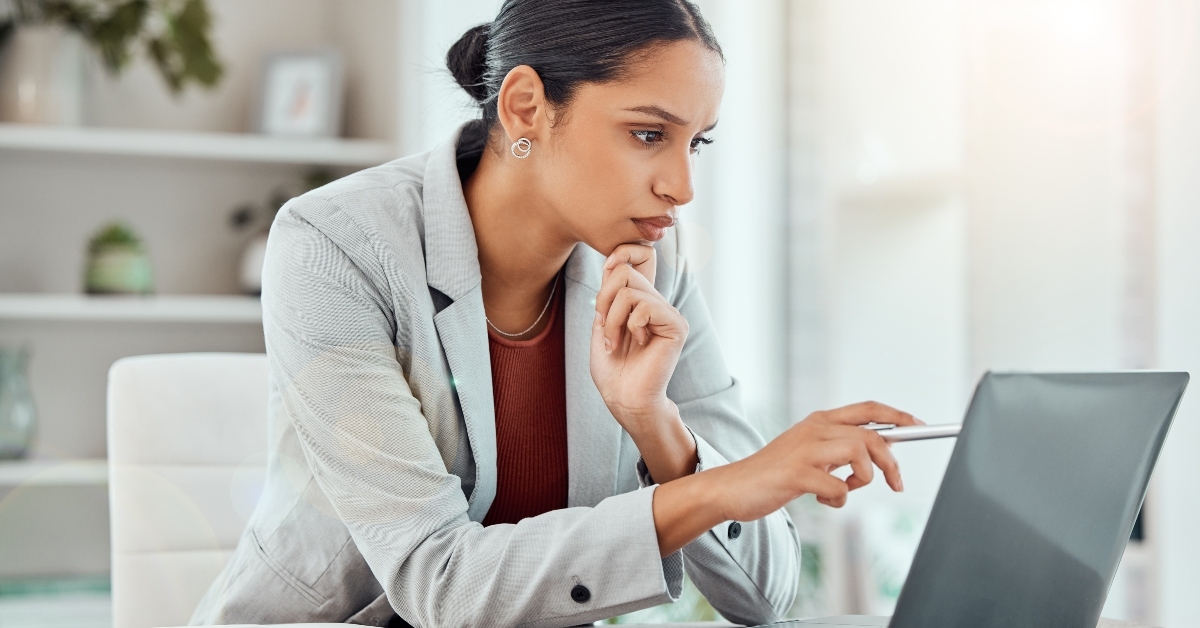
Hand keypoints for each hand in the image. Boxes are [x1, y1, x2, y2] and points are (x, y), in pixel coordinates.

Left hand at [589, 244, 688, 436]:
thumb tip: (612, 263)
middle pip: (626, 272)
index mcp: (642, 301)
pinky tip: (638, 343)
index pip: (640, 258)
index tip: (604, 270)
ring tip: (614, 341)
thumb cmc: (612, 368)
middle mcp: (658, 303)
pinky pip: (644, 307)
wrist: (624, 398)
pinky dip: (629, 325)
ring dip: (612, 319)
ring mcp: (669, 314)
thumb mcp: (602, 324)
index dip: (621, 253)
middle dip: (603, 299)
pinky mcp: (676, 325)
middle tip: (603, 326)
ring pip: (631, 291)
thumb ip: (609, 294)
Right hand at [713, 402, 921, 521]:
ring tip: (845, 490)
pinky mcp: (796, 473)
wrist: (733, 487)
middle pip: (871, 435)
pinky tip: (822, 499)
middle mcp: (814, 429)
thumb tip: (879, 450)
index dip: (897, 416)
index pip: (867, 409)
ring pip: (860, 453)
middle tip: (896, 484)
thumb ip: (839, 448)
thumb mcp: (809, 453)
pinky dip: (838, 498)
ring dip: (864, 479)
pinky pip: (837, 486)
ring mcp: (804, 450)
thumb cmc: (774, 473)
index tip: (918, 427)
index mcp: (819, 421)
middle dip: (891, 462)